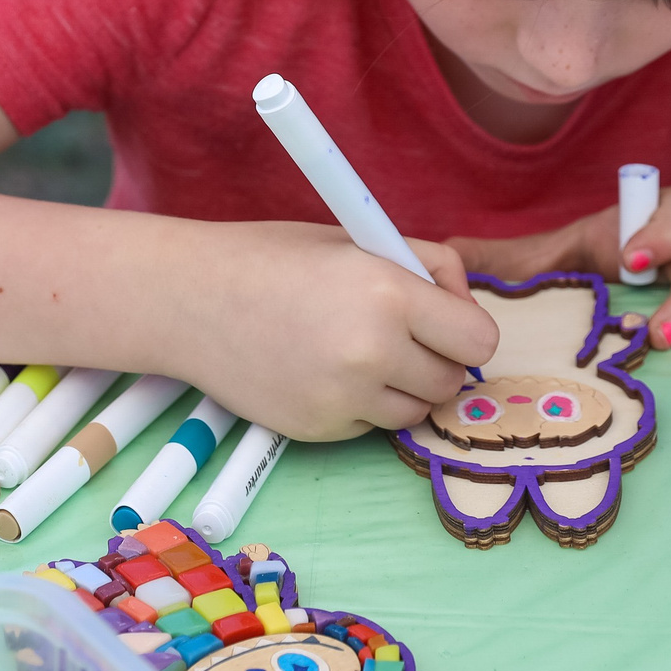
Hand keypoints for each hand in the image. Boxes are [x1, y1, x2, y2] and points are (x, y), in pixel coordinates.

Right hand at [179, 224, 498, 442]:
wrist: (190, 298)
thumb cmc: (274, 259)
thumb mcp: (358, 240)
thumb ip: (424, 266)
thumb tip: (466, 304)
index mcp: (389, 292)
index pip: (479, 340)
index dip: (465, 329)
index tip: (444, 320)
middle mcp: (372, 351)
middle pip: (451, 381)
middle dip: (435, 359)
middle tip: (400, 335)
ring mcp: (344, 397)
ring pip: (415, 410)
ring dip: (401, 387)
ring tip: (356, 350)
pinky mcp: (319, 429)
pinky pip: (369, 424)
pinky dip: (359, 403)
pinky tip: (320, 369)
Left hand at [448, 187, 670, 349]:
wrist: (557, 313)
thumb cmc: (542, 292)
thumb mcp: (515, 274)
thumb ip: (485, 262)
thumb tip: (444, 256)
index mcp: (625, 228)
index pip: (664, 204)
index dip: (659, 228)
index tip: (633, 265)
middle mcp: (668, 246)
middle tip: (664, 331)